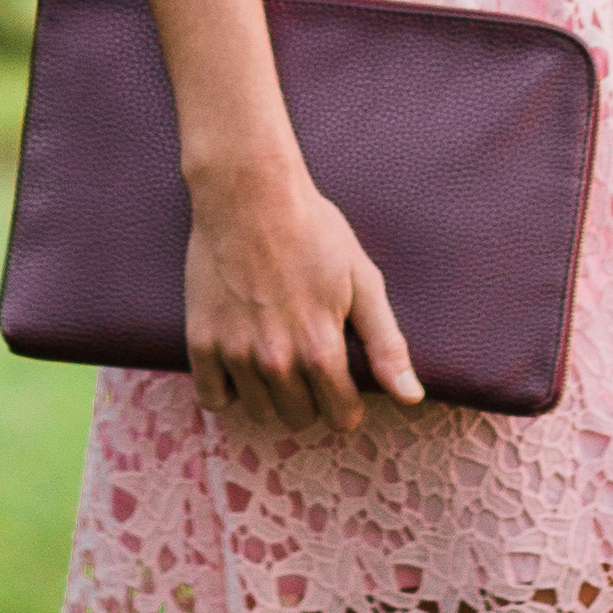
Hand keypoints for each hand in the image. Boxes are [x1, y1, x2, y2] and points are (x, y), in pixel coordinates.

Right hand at [186, 167, 425, 433]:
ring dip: (271, 397)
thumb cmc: (313, 231)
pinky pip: (213, 398)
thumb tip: (411, 397)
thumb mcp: (362, 281)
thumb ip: (387, 345)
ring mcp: (235, 353)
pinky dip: (228, 390)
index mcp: (320, 349)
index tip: (343, 387)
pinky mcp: (202, 341)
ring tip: (277, 360)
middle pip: (298, 418)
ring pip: (258, 412)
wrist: (249, 194)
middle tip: (308, 363)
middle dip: (310, 400)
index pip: (340, 416)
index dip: (347, 406)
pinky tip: (241, 363)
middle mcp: (276, 361)